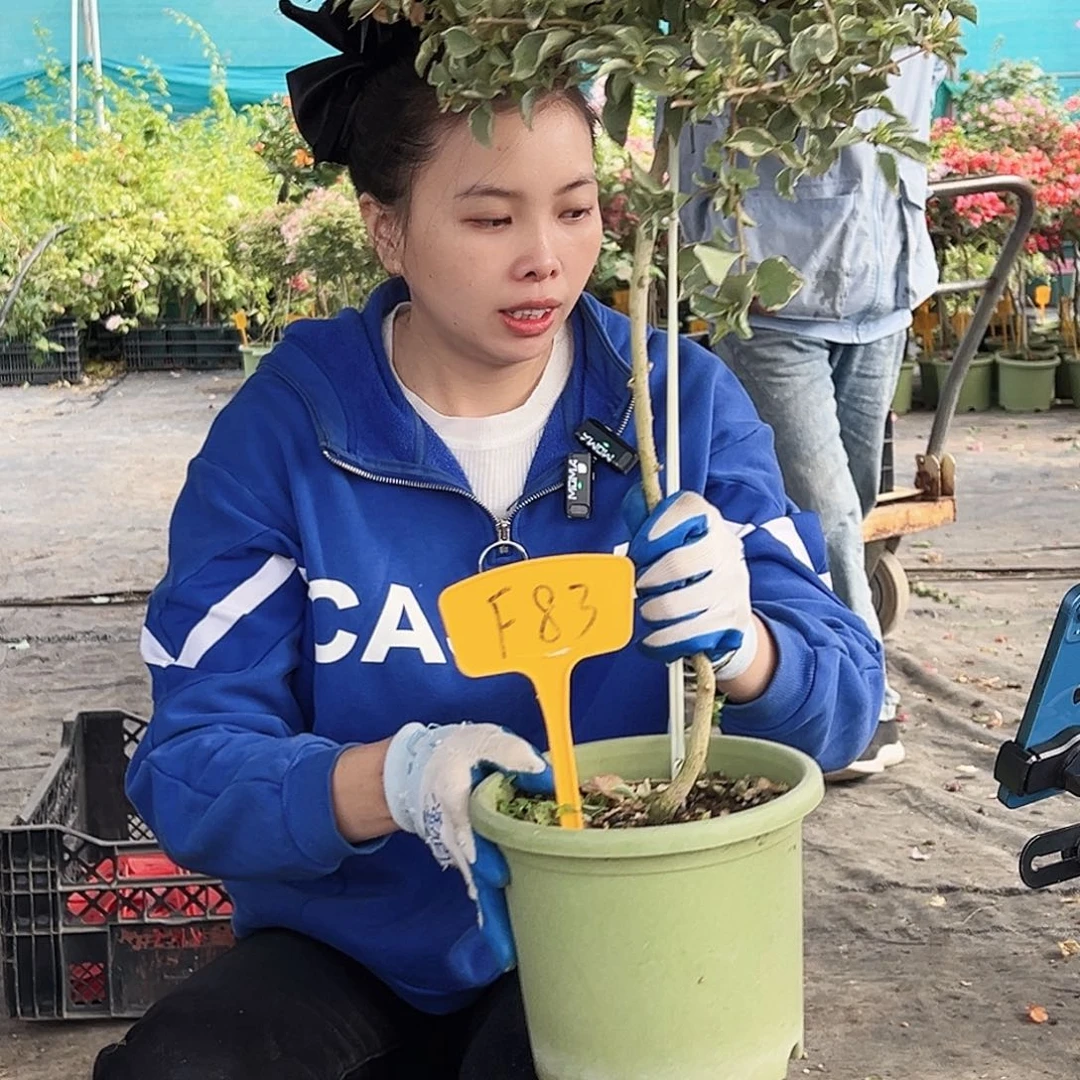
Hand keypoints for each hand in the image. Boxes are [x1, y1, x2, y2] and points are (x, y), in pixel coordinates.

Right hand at [382, 722, 551, 969]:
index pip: (468, 827)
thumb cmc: (461, 752)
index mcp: (454, 795)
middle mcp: (453, 830)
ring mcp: (458, 849)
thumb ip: (511, 754)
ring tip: (508, 953)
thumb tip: (547, 776)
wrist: (423, 769)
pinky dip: (489, 911)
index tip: (499, 877)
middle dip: (490, 907)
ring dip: (491, 918)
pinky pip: (477, 886)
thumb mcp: (484, 741)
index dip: (483, 853)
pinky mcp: (465, 858)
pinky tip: (503, 940)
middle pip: (473, 872)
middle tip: (507, 946)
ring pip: (475, 886)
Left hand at [622, 487, 756, 677]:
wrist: (729, 600)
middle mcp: (724, 550)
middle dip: (647, 580)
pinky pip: (686, 637)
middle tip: (641, 585)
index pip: (684, 511)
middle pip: (677, 565)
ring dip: (652, 612)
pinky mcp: (730, 621)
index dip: (653, 532)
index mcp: (707, 519)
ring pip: (676, 606)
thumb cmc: (688, 562)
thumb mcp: (670, 532)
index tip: (639, 551)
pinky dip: (662, 641)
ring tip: (649, 610)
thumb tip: (637, 500)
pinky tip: (655, 637)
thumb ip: (647, 516)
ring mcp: (731, 587)